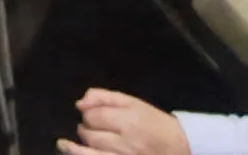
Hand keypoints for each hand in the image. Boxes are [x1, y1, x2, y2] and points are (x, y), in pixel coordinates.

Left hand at [67, 94, 189, 154]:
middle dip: (85, 129)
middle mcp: (126, 144)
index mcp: (130, 122)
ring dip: (76, 147)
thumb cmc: (156, 124)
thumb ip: (105, 98)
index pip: (94, 116)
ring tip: (66, 143)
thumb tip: (79, 102)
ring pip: (89, 154)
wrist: (181, 149)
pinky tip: (68, 150)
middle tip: (92, 128)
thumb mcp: (134, 103)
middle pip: (90, 135)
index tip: (91, 115)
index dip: (88, 115)